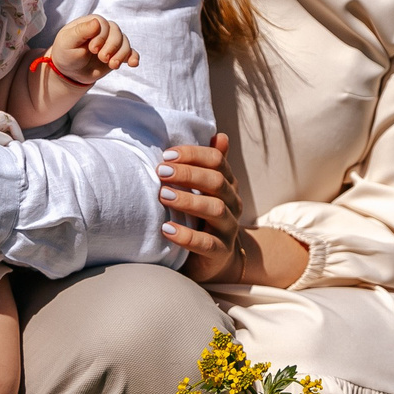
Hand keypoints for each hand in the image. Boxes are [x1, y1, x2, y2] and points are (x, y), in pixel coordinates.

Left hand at [49, 14, 139, 84]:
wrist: (70, 72)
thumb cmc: (66, 53)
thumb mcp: (67, 42)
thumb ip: (81, 31)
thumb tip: (97, 22)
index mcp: (91, 23)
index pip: (104, 24)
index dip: (102, 37)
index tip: (93, 50)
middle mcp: (104, 31)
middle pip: (117, 33)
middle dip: (112, 47)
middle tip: (102, 58)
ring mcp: (112, 42)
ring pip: (125, 43)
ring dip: (121, 54)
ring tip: (112, 65)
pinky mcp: (117, 54)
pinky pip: (131, 53)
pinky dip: (133, 57)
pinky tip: (133, 64)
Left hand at [158, 135, 241, 276]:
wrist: (216, 259)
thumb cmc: (202, 218)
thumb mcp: (207, 190)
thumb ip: (210, 164)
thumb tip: (219, 134)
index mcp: (227, 184)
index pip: (217, 161)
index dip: (193, 155)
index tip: (167, 155)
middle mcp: (232, 203)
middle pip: (217, 181)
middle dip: (188, 174)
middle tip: (161, 171)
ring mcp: (229, 228)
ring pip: (215, 209)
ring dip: (187, 201)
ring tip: (163, 195)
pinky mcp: (221, 252)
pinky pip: (207, 243)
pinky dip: (186, 236)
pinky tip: (166, 229)